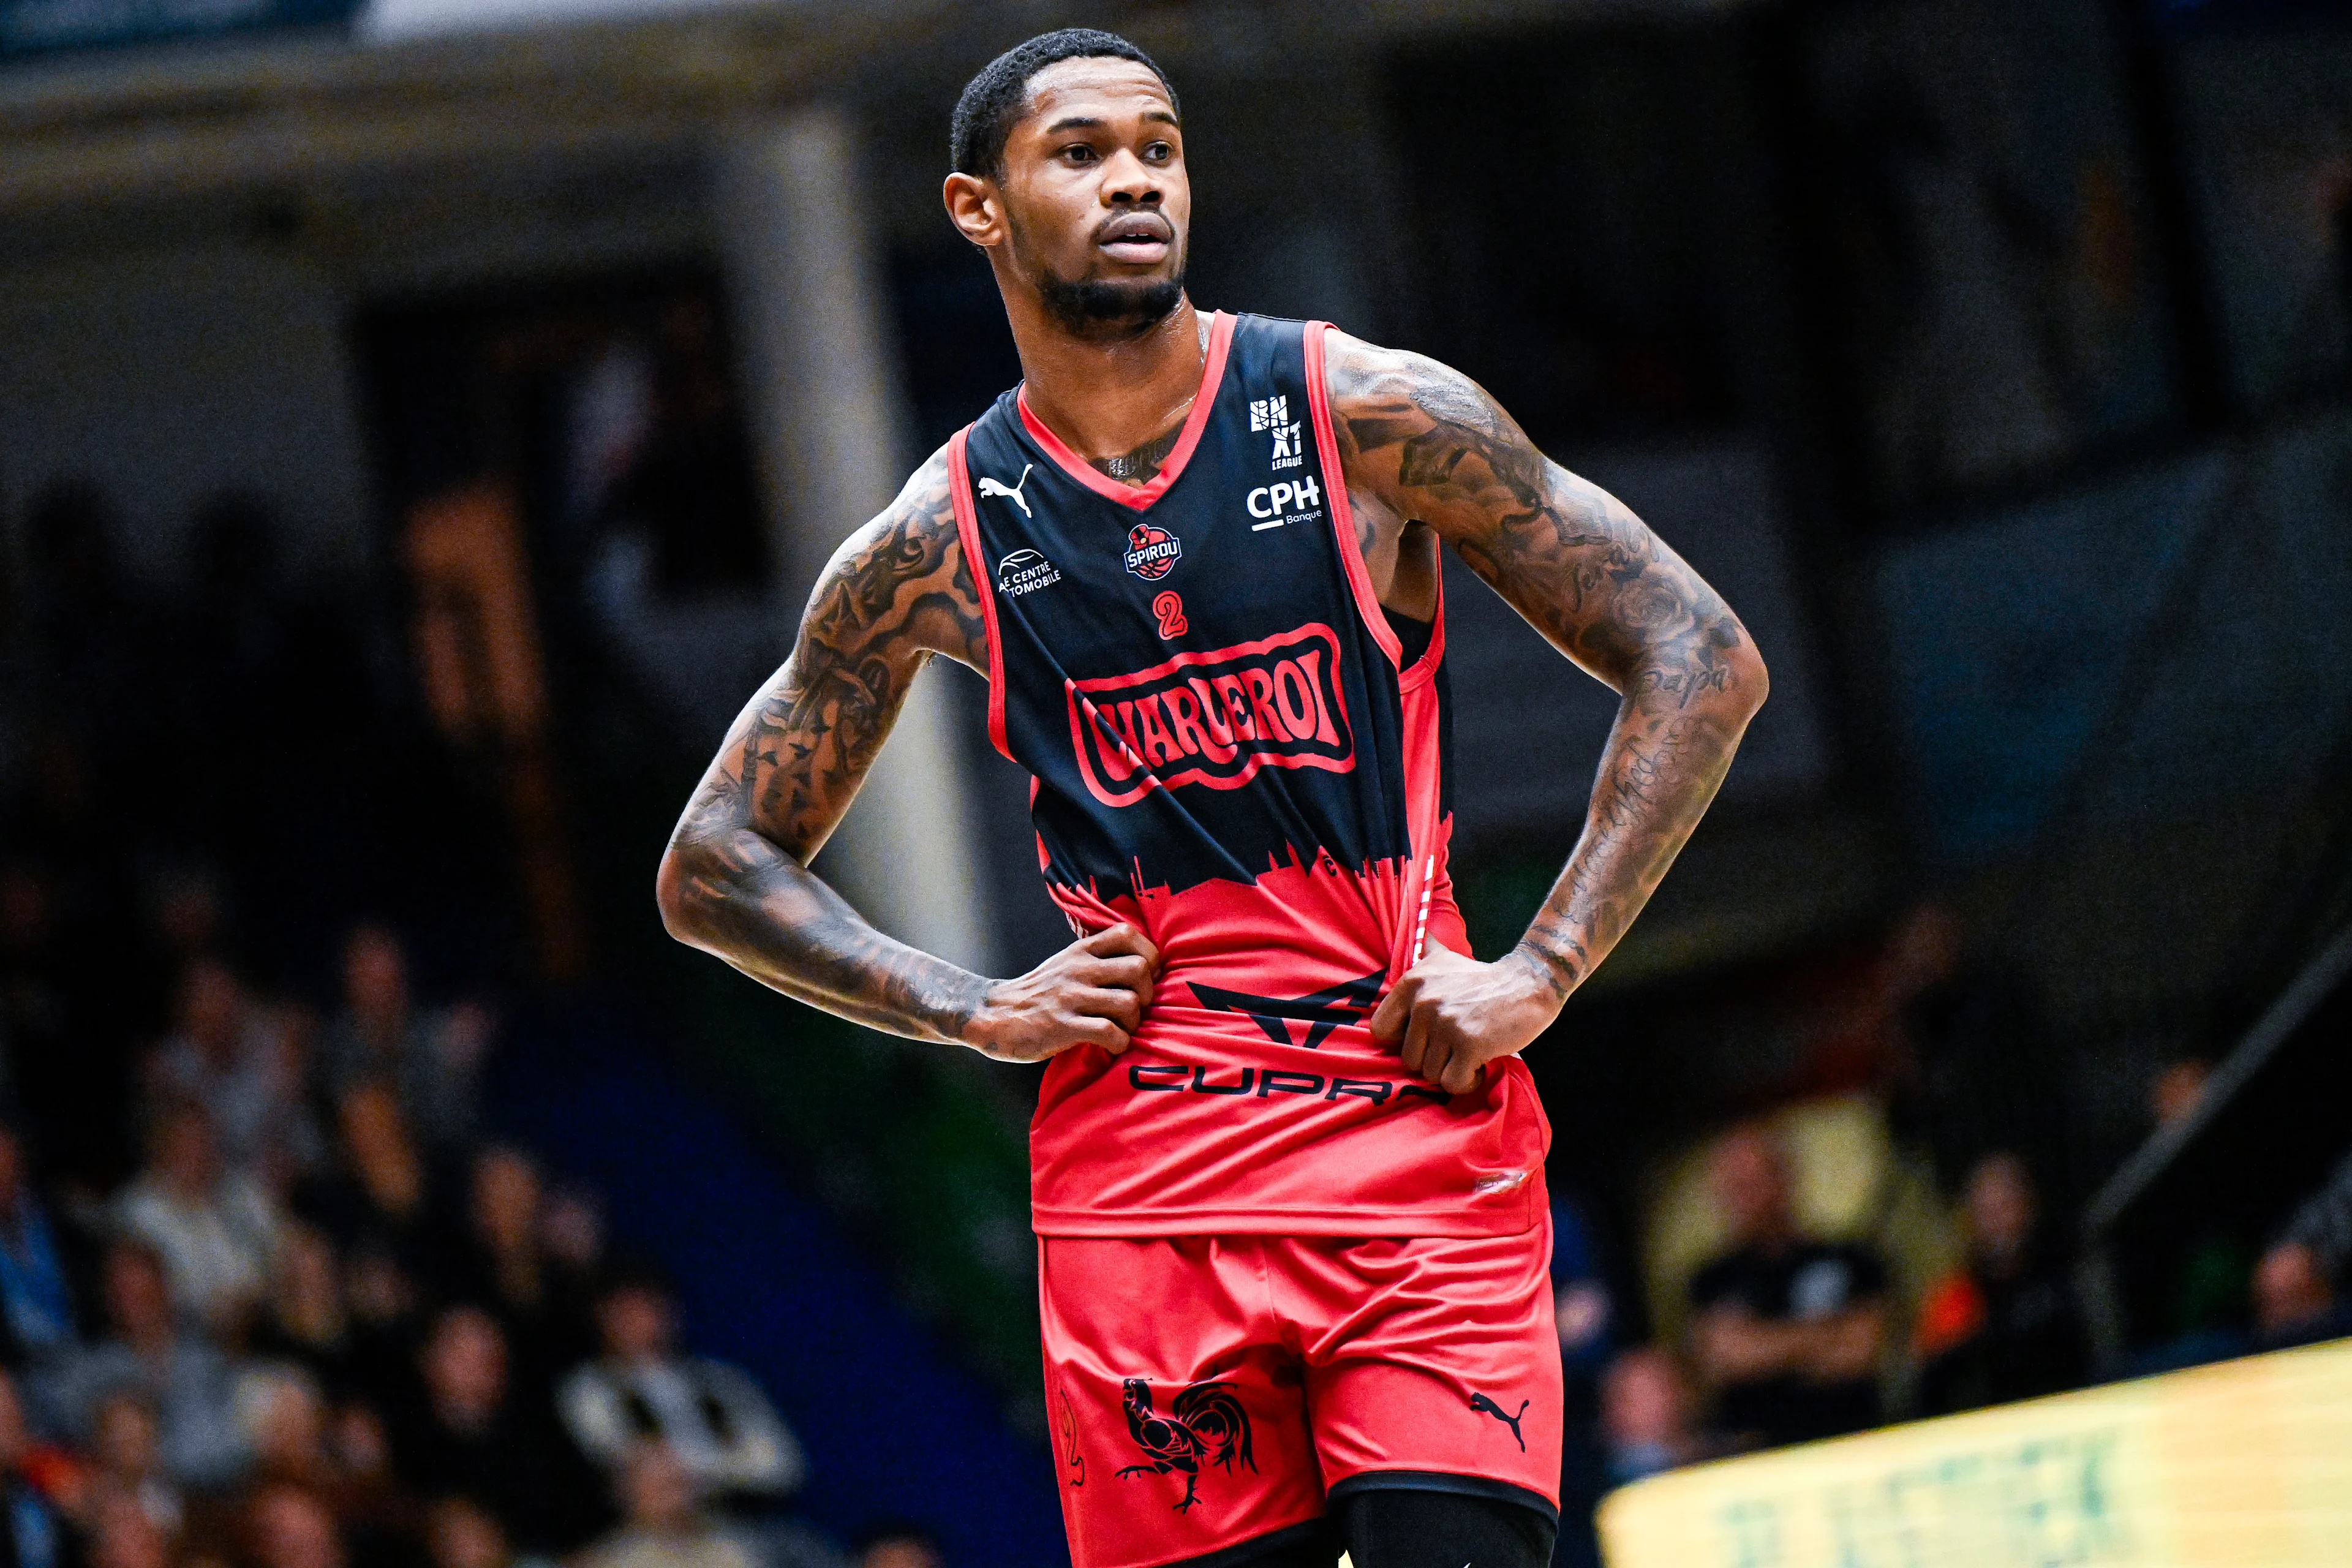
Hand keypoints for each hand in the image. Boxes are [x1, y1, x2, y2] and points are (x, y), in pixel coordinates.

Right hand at [965, 923, 1161, 1063]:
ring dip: (1134, 1023)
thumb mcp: (1065, 964)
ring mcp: (1070, 997)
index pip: (1128, 933)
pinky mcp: (1063, 1027)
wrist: (992, 1015)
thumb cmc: (1038, 994)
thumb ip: (1097, 959)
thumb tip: (1143, 965)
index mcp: (1080, 951)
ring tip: (1122, 1030)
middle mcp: (1078, 969)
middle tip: (1136, 1008)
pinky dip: (1119, 1043)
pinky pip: (1110, 1033)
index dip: (1147, 955)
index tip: (1143, 977)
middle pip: (1138, 969)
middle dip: (1148, 993)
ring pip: (1129, 1003)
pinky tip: (1110, 1046)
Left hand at [1368, 945, 1560, 1094]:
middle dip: (1433, 1060)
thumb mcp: (1444, 961)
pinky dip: (1467, 1082)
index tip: (1423, 1039)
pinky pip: (1453, 1083)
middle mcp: (1424, 1002)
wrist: (1529, 983)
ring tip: (1470, 1054)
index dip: (1401, 1040)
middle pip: (1409, 1059)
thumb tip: (1415, 925)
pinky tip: (1480, 1065)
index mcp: (1412, 983)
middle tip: (1455, 1048)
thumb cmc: (1484, 979)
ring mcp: (1446, 1023)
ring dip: (1452, 1071)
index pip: (1381, 1029)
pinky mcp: (1469, 1044)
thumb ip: (1420, 961)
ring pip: (1431, 1074)